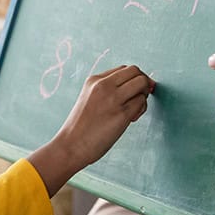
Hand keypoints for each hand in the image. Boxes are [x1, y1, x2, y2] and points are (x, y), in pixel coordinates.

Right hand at [28, 65, 152, 195]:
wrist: (71, 145)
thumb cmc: (82, 127)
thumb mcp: (90, 98)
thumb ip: (108, 90)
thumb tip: (136, 86)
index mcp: (94, 80)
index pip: (124, 69)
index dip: (133, 79)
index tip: (133, 92)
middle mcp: (104, 85)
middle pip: (136, 71)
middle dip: (143, 83)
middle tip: (139, 97)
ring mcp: (113, 98)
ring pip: (142, 83)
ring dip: (143, 96)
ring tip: (134, 110)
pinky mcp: (122, 113)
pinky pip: (141, 102)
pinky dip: (141, 109)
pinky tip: (131, 119)